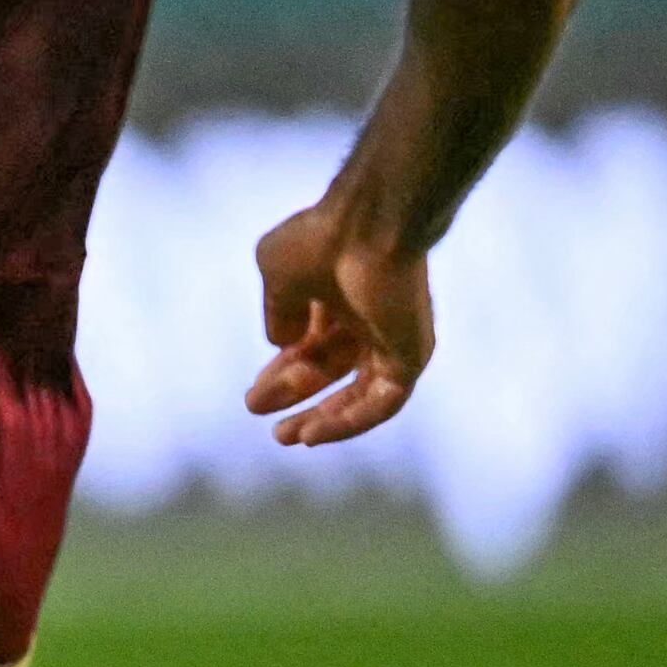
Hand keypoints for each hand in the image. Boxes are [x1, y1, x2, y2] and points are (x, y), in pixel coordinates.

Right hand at [244, 201, 426, 445]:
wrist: (367, 228)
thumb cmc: (319, 240)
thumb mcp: (277, 274)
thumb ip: (278, 310)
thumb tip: (280, 342)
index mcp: (338, 296)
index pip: (309, 345)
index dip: (280, 372)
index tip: (254, 395)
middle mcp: (368, 319)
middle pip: (330, 370)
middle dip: (296, 394)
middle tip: (259, 413)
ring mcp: (393, 339)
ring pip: (360, 393)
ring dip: (325, 418)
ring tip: (288, 438)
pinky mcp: (412, 356)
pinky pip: (383, 401)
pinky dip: (351, 421)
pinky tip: (316, 434)